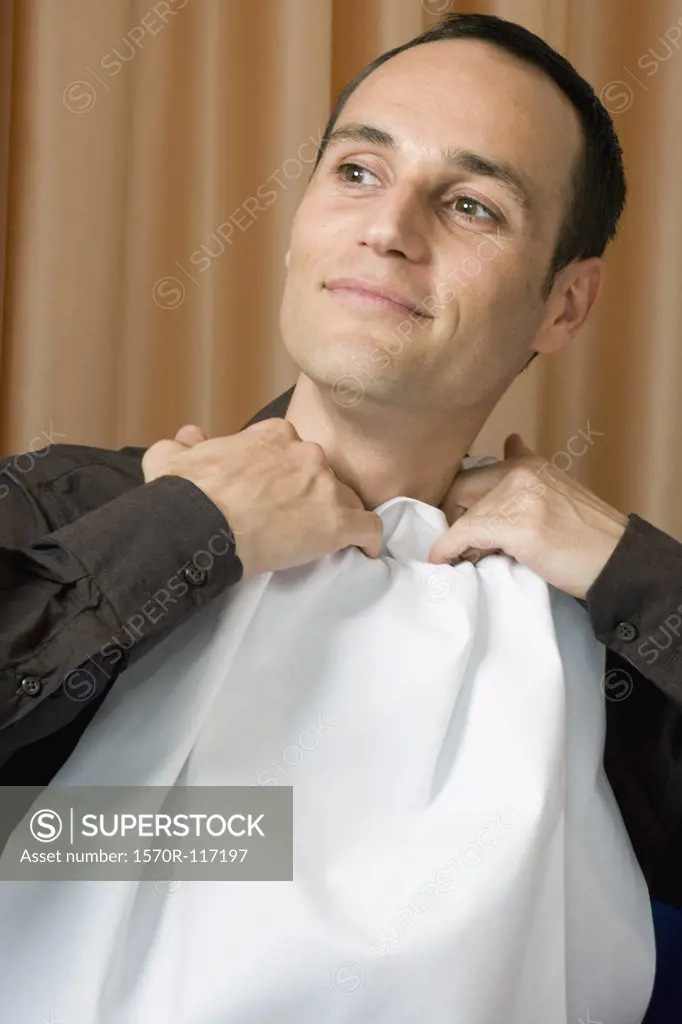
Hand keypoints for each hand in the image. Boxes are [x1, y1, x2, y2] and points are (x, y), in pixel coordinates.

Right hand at [142, 418, 383, 575]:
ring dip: (338, 516)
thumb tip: (189, 435)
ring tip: (325, 540)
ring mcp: (325, 487)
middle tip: (296, 520)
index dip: (287, 473)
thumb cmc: (184, 496)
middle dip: (313, 494)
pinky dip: (369, 540)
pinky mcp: (338, 522)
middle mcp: (306, 453)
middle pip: (321, 474)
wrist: (201, 528)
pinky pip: (369, 528)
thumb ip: (182, 444)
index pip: (293, 450)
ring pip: (345, 499)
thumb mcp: (170, 460)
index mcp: (274, 436)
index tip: (278, 492)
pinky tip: (366, 552)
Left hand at [427, 433, 628, 599]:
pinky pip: (464, 534)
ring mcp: (518, 497)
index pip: (473, 473)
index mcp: (528, 462)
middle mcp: (520, 472)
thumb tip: (510, 440)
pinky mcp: (516, 525)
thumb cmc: (586, 535)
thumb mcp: (557, 488)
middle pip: (460, 488)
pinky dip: (447, 549)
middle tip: (457, 542)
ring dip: (456, 539)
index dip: (458, 500)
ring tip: (467, 557)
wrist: (617, 561)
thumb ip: (528, 469)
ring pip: (462, 515)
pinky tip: (442, 560)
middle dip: (450, 516)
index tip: (456, 521)